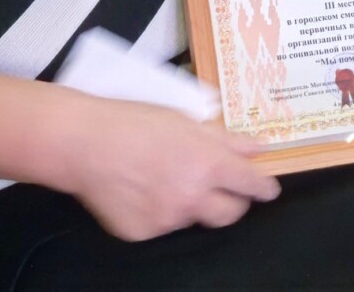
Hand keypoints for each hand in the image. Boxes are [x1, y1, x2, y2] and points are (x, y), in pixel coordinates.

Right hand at [60, 97, 279, 241]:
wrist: (85, 144)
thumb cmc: (137, 123)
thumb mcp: (188, 121)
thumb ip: (228, 140)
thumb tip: (260, 147)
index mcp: (209, 165)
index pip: (250, 185)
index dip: (263, 188)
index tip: (268, 190)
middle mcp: (191, 196)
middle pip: (229, 215)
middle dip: (234, 203)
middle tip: (226, 190)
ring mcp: (166, 219)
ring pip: (193, 217)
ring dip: (191, 203)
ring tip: (168, 178)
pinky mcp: (142, 233)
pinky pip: (162, 226)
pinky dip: (160, 211)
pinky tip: (143, 191)